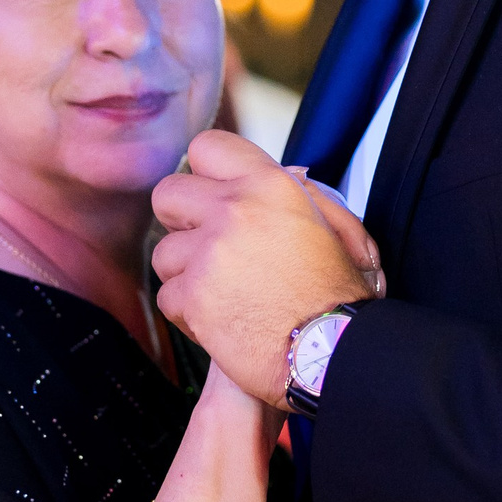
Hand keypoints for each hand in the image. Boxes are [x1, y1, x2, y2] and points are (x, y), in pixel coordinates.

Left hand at [152, 132, 380, 403]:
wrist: (332, 353)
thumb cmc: (338, 296)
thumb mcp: (334, 227)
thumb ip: (298, 193)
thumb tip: (276, 172)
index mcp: (271, 186)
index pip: (207, 147)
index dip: (206, 174)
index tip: (213, 197)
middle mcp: (235, 210)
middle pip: (168, 194)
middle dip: (182, 221)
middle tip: (208, 245)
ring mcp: (210, 253)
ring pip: (163, 251)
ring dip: (186, 273)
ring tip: (223, 293)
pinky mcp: (193, 296)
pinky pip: (168, 296)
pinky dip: (188, 313)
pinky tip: (221, 320)